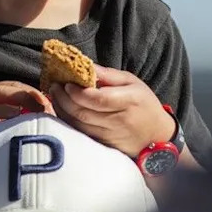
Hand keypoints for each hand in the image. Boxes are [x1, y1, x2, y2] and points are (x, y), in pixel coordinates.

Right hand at [0, 81, 54, 144]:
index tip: (50, 103)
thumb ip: (0, 124)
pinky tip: (19, 115)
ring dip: (25, 97)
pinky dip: (5, 110)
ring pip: (4, 91)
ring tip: (42, 106)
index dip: (33, 93)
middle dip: (34, 93)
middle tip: (51, 105)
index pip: (15, 87)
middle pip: (13, 86)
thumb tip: (25, 128)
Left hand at [50, 65, 174, 156]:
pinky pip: (81, 134)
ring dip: (62, 111)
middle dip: (64, 100)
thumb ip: (109, 75)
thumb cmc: (144, 104)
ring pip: (79, 125)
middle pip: (84, 113)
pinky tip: (63, 110)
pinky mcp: (105, 146)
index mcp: (129, 101)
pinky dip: (68, 122)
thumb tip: (87, 66)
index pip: (98, 99)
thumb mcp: (133, 83)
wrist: (157, 136)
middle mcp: (120, 121)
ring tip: (55, 96)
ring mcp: (111, 136)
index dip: (78, 92)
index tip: (66, 83)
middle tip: (54, 87)